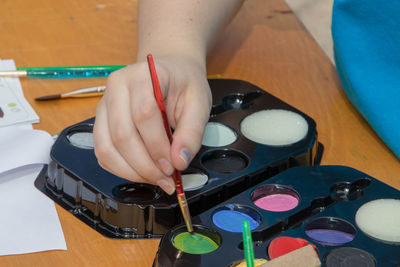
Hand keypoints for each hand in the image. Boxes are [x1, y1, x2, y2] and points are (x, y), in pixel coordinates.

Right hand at [93, 55, 211, 194]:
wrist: (171, 73)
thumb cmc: (184, 85)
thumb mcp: (199, 104)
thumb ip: (191, 132)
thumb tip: (179, 161)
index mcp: (142, 75)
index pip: (144, 113)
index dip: (158, 145)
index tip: (173, 165)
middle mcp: (117, 87)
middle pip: (122, 134)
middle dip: (145, 164)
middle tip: (166, 178)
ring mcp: (105, 105)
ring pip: (107, 147)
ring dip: (132, 171)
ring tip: (156, 178)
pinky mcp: (101, 122)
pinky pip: (103, 152)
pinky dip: (121, 169)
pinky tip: (141, 173)